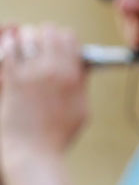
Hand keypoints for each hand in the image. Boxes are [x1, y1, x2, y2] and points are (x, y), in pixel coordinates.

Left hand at [0, 24, 89, 156]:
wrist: (34, 153)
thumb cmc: (57, 136)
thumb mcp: (82, 110)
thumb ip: (81, 85)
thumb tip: (81, 68)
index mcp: (74, 76)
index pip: (69, 37)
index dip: (63, 39)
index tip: (58, 46)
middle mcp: (55, 70)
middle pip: (49, 31)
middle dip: (43, 35)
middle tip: (38, 45)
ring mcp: (32, 74)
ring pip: (28, 36)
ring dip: (25, 39)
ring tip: (22, 47)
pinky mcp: (13, 80)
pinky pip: (9, 51)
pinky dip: (9, 47)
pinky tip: (9, 51)